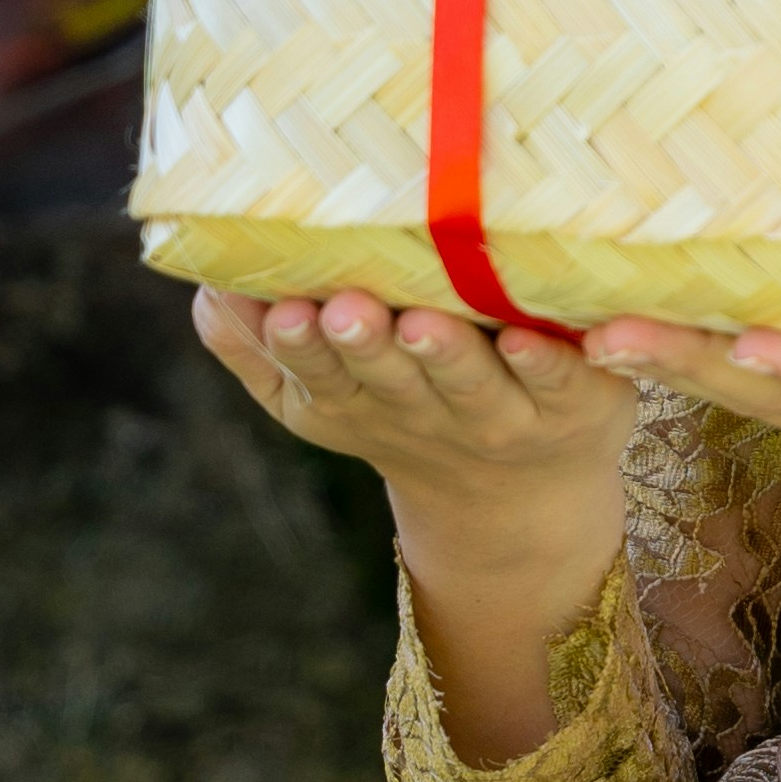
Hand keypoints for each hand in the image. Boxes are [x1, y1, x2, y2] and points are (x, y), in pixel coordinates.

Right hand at [192, 287, 636, 763]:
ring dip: (445, 355)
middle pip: (390, 380)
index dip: (299, 349)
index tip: (286, 311)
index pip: (318, 376)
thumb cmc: (404, 409)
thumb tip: (207, 281)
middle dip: (364, 346)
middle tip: (345, 309)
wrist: (520, 499)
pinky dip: (545, 363)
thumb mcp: (317, 394)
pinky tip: (527, 336)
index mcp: (356, 403)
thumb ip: (254, 345)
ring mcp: (499, 414)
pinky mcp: (573, 404)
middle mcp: (423, 413)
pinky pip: (558, 382)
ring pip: (469, 383)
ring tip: (424, 322)